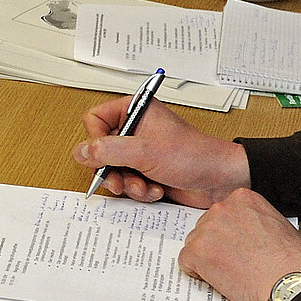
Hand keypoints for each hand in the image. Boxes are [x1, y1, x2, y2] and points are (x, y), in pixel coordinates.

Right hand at [72, 95, 250, 205]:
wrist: (219, 179)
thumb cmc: (193, 155)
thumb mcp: (144, 152)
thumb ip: (108, 151)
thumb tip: (80, 151)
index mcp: (134, 110)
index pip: (94, 119)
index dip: (95, 140)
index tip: (105, 155)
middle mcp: (135, 129)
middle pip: (100, 149)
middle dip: (112, 170)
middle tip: (121, 181)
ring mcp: (140, 151)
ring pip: (112, 170)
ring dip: (127, 183)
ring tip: (145, 185)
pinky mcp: (146, 170)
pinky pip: (127, 182)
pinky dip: (139, 190)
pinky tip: (156, 189)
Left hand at [178, 189, 300, 300]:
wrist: (289, 284)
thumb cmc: (291, 261)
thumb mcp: (276, 224)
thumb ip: (253, 220)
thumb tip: (243, 231)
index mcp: (242, 198)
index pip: (221, 214)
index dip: (228, 234)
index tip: (238, 246)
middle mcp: (222, 208)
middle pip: (205, 228)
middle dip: (216, 246)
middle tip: (235, 263)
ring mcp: (207, 229)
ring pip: (195, 245)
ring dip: (208, 260)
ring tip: (232, 273)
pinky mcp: (197, 251)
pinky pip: (186, 262)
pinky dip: (199, 274)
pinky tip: (220, 279)